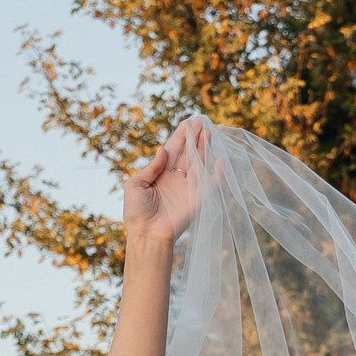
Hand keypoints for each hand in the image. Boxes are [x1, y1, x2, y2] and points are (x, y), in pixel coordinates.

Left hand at [124, 116, 210, 248]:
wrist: (146, 234)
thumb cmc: (136, 212)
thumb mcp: (135, 186)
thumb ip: (150, 167)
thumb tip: (163, 149)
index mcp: (160, 174)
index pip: (172, 150)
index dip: (179, 136)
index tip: (187, 122)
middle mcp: (175, 178)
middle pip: (188, 153)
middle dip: (194, 137)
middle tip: (200, 121)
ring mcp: (187, 188)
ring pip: (199, 163)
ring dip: (205, 148)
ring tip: (209, 132)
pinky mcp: (197, 199)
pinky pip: (210, 184)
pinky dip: (217, 174)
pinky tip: (221, 160)